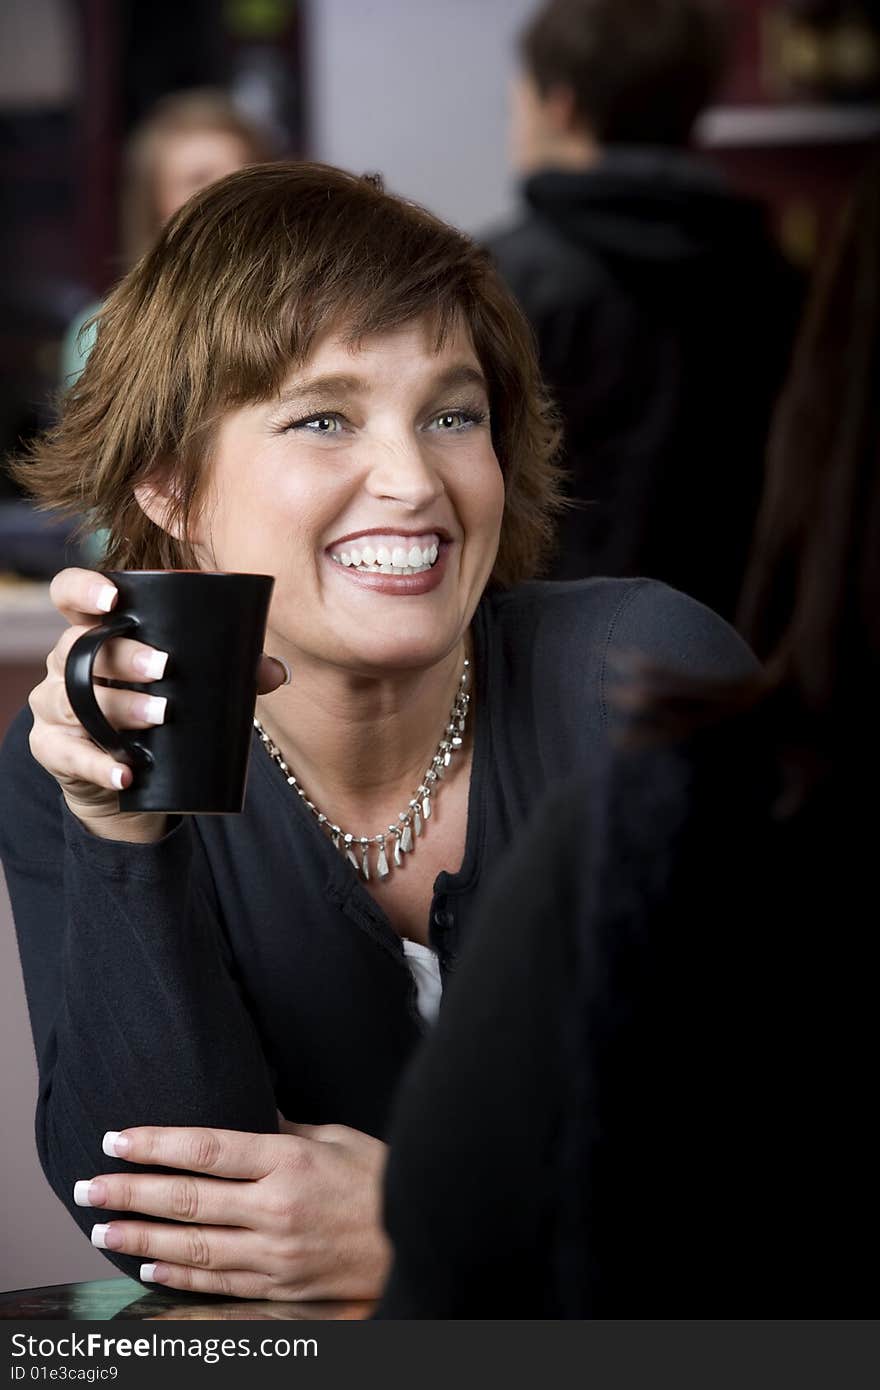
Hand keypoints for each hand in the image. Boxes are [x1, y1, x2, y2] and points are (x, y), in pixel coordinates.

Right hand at [29, 568, 287, 841]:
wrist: (127, 774)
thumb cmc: (157, 708)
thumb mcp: (187, 685)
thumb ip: (230, 672)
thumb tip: (274, 671)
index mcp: (94, 631)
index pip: (69, 593)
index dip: (83, 589)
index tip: (115, 598)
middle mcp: (65, 662)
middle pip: (80, 647)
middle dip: (123, 655)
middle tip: (164, 666)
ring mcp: (53, 705)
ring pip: (76, 699)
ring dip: (121, 706)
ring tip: (160, 715)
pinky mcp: (52, 748)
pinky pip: (71, 754)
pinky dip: (100, 764)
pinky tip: (125, 773)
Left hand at [73, 1124, 390, 1301]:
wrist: (419, 1237)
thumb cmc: (380, 1177)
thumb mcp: (335, 1137)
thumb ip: (282, 1130)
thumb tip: (241, 1115)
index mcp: (289, 1160)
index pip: (206, 1149)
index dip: (155, 1144)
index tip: (115, 1140)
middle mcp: (276, 1208)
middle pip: (187, 1200)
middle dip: (130, 1192)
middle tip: (88, 1187)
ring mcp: (276, 1253)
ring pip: (194, 1248)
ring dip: (141, 1238)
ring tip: (102, 1229)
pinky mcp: (281, 1286)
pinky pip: (218, 1282)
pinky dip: (179, 1276)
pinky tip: (149, 1267)